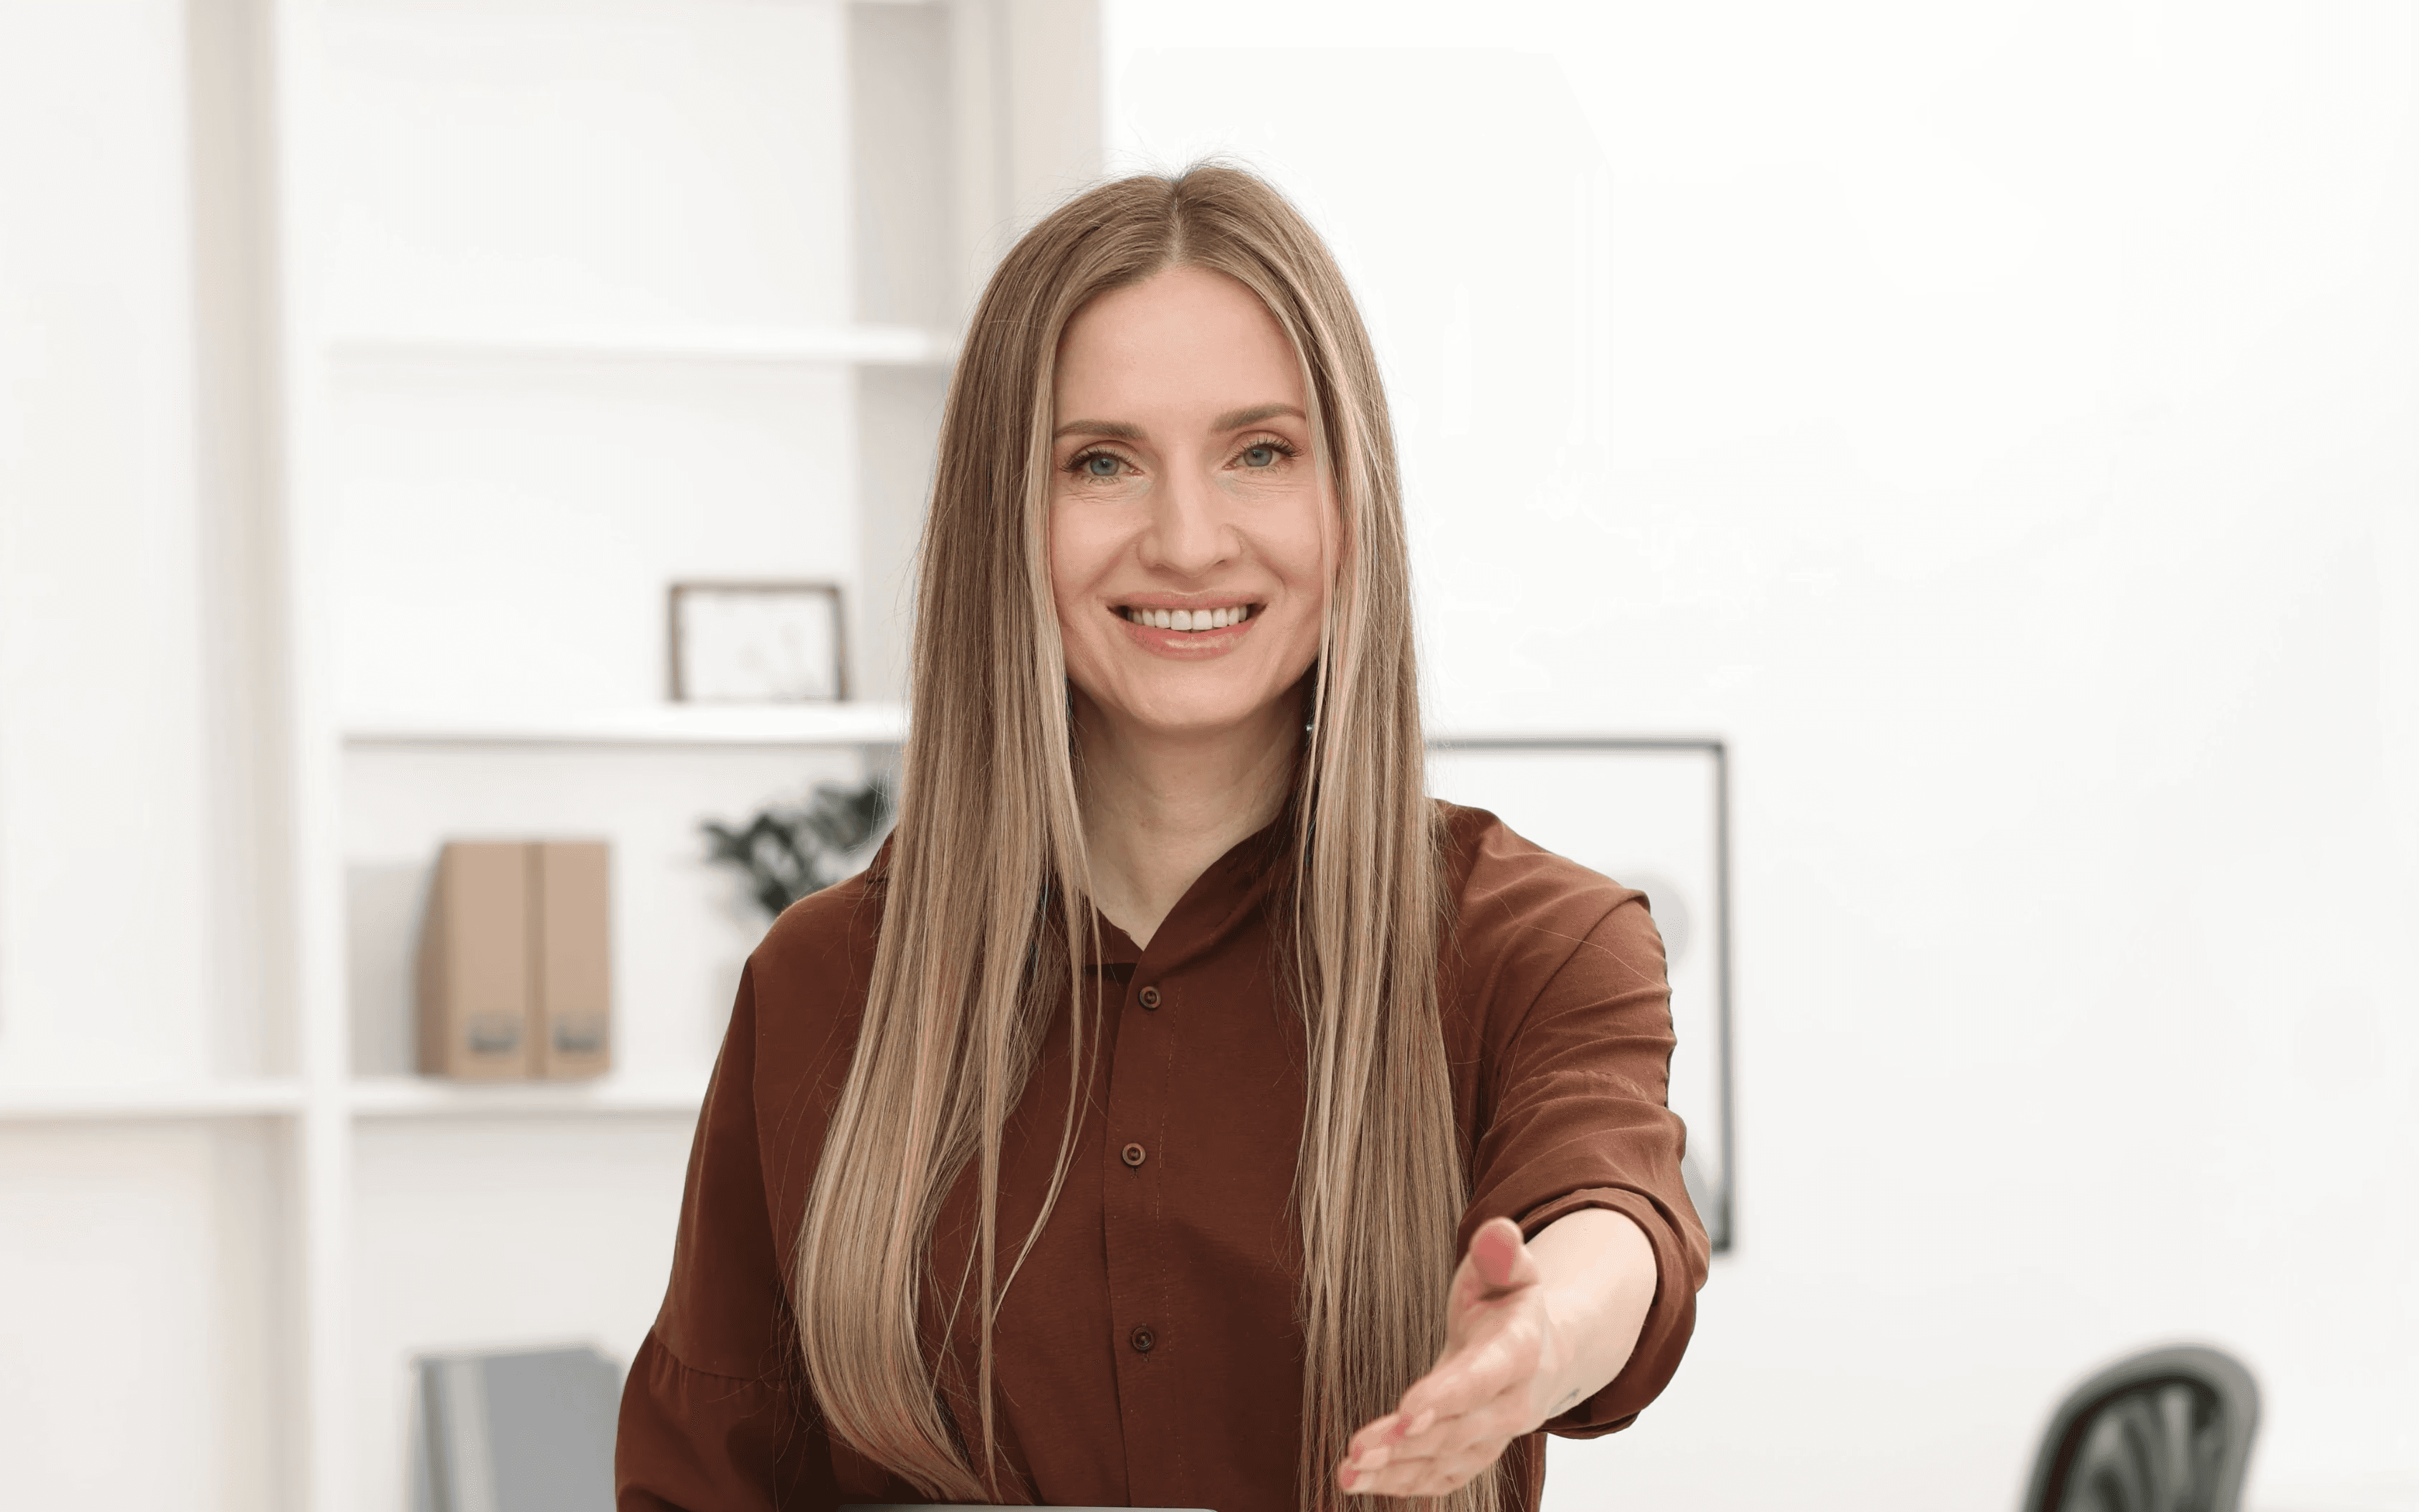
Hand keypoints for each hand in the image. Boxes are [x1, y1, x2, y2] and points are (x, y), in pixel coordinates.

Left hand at [1335, 1217, 1568, 1498]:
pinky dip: (1401, 1484)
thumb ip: (1500, 1254)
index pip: (1484, 1378)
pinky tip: (1360, 1482)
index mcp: (1520, 1351)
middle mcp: (1513, 1404)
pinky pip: (1439, 1477)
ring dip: (1397, 1471)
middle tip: (1361, 1449)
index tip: (1407, 1409)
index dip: (1448, 1396)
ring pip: (1446, 1461)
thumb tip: (1498, 1231)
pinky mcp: (1472, 1455)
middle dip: (1411, 1442)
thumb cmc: (1507, 1301)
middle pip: (1460, 1429)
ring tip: (1349, 1472)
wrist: (1538, 1349)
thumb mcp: (1508, 1269)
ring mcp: (1493, 1435)